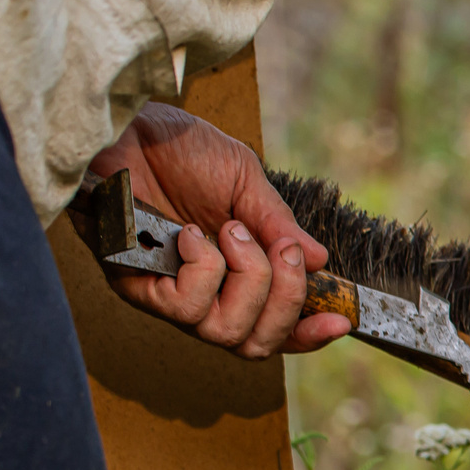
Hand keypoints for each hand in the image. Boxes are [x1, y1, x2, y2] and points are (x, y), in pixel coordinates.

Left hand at [84, 103, 351, 358]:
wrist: (127, 126)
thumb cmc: (178, 150)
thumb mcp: (245, 181)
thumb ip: (277, 225)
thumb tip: (321, 262)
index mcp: (233, 277)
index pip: (274, 328)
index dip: (308, 334)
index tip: (342, 319)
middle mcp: (202, 296)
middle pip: (256, 343)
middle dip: (286, 301)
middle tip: (285, 252)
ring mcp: (167, 296)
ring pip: (225, 332)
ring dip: (247, 279)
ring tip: (231, 230)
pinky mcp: (134, 288)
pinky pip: (186, 309)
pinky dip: (204, 270)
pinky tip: (191, 236)